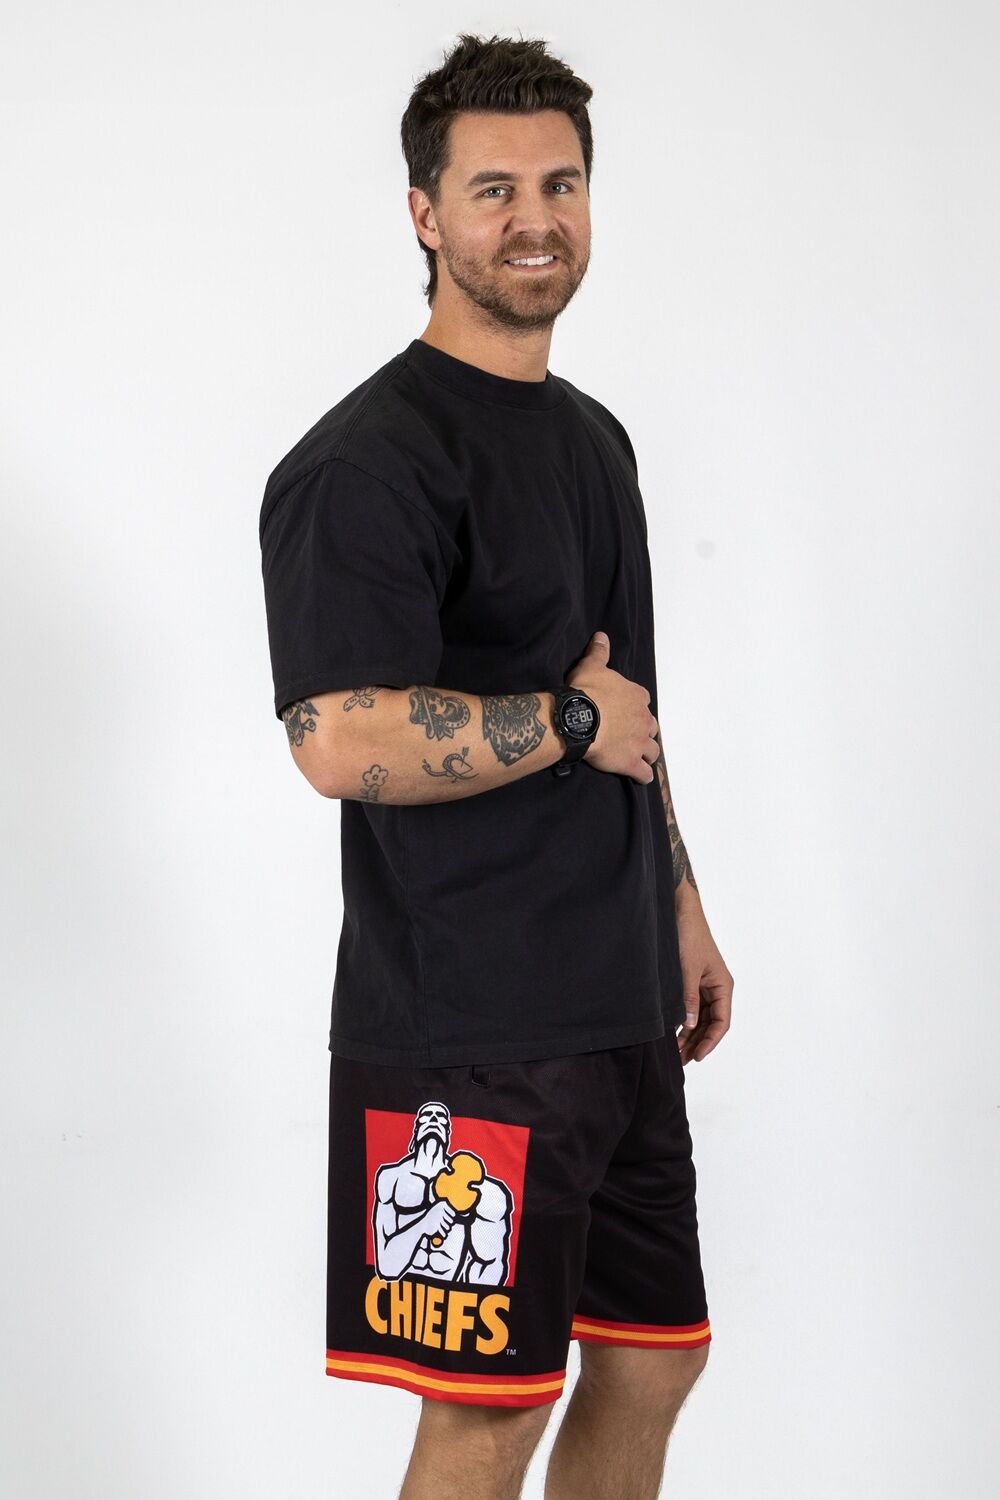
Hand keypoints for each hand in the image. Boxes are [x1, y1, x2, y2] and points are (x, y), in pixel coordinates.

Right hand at [566, 631, 659, 783]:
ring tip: (639, 757)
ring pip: (652, 750)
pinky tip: (640, 777)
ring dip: (647, 753)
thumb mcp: (591, 666)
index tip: (626, 709)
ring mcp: (639, 742)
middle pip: (652, 727)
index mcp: (637, 697)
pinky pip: (643, 773)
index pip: (644, 701)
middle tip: (632, 735)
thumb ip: (599, 652)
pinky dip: (643, 775)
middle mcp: (643, 719)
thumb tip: (602, 636)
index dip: (636, 706)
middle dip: (645, 731)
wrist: (580, 718)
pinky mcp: (631, 762)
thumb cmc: (586, 691)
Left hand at [675, 895, 732, 1063]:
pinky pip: (691, 1008)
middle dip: (697, 1043)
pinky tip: (674, 1034)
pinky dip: (684, 1022)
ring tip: (676, 1053)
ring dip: (689, 1035)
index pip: (722, 1022)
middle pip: (711, 1024)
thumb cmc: (689, 935)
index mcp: (723, 985)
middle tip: (681, 1060)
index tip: (697, 1056)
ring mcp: (704, 986)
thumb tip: (690, 1025)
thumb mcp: (687, 969)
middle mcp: (716, 988)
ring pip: (700, 1019)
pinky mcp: (692, 982)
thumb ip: (689, 999)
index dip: (710, 1042)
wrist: (679, 911)